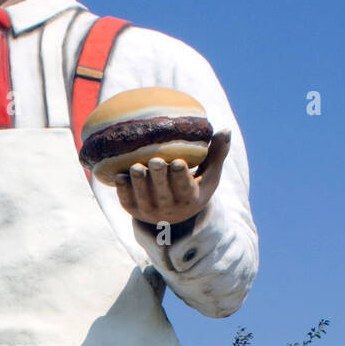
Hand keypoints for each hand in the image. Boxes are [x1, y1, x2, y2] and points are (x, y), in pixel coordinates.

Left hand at [114, 130, 230, 227]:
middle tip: (155, 161)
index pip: (185, 187)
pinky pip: (126, 199)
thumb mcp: (209, 174)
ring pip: (143, 197)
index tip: (177, 162)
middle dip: (158, 177)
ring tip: (136, 167)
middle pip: (162, 192)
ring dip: (138, 183)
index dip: (180, 176)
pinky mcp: (132, 209)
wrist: (172, 216)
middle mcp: (168, 208)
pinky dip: (122, 189)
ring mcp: (149, 210)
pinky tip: (118, 175)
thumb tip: (226, 129)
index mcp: (189, 198)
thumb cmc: (194, 187)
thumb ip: (217, 154)